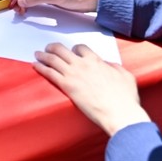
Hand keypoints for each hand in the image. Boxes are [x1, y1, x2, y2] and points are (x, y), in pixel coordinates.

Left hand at [34, 42, 150, 136]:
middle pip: (62, 50)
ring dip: (43, 55)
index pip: (80, 48)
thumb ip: (115, 67)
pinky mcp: (66, 86)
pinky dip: (41, 68)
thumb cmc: (125, 97)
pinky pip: (49, 73)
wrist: (119, 113)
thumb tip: (109, 65)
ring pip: (53, 59)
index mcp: (95, 60)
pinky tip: (35, 66)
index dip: (74, 49)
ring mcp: (73, 74)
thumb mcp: (125, 76)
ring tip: (37, 54)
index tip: (72, 52)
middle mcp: (82, 64)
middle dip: (53, 47)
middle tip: (48, 48)